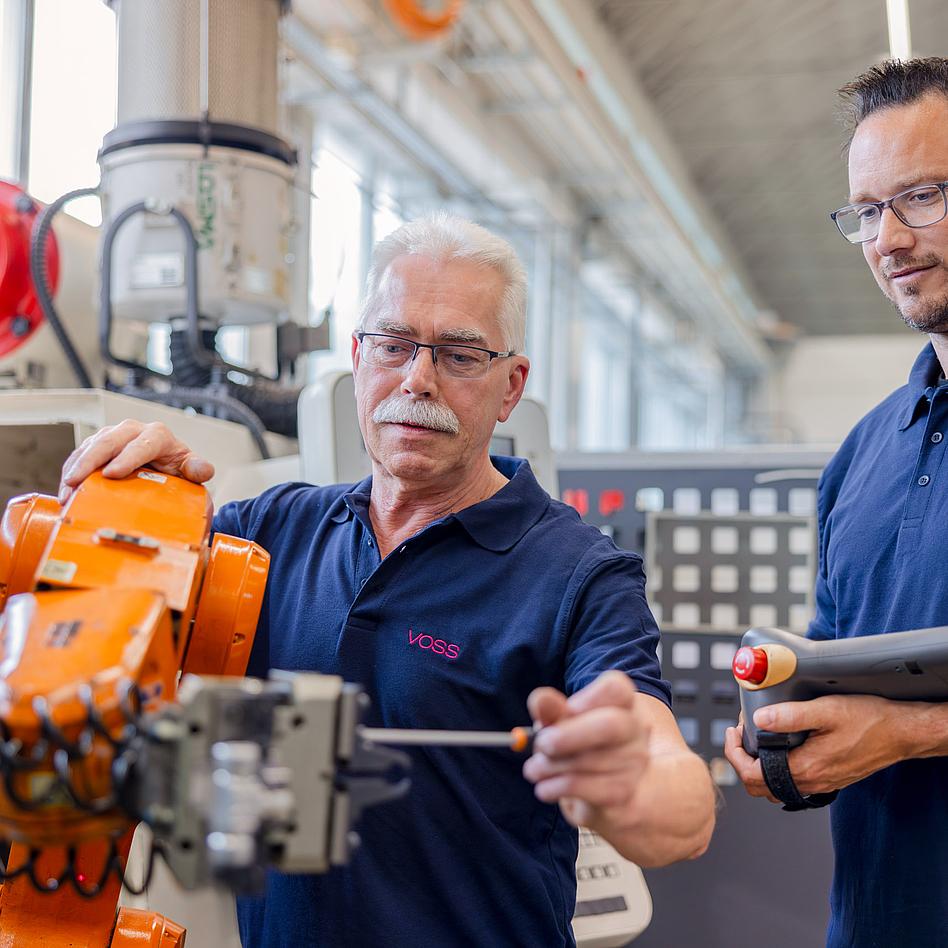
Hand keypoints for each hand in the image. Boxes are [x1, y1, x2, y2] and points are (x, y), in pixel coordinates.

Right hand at [58, 419, 213, 504]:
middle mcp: (132, 430)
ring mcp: (112, 436)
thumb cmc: (175, 466)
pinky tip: (65, 490)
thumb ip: (197, 468)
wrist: (162, 465)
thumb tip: (203, 470)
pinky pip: (79, 454)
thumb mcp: (189, 467)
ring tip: (67, 490)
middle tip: (76, 481)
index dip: (127, 458)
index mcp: (157, 435)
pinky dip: (70, 471)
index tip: (112, 474)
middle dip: (91, 460)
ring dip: (75, 467)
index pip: (142, 443)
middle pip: (109, 441)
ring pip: (90, 446)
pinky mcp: (96, 445)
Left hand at [523, 670, 650, 831]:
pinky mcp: (622, 794)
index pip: (616, 689)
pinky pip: (581, 787)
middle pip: (610, 724)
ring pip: (586, 761)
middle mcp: (634, 731)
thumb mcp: (565, 724)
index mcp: (621, 704)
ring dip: (548, 766)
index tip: (571, 708)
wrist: (611, 795)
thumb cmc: (584, 747)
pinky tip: (544, 787)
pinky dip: (552, 787)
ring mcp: (633, 764)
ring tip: (534, 768)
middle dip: (568, 735)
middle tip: (541, 744)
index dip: (591, 697)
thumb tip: (540, 699)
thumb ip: (552, 710)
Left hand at [724, 695, 911, 798]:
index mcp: (805, 769)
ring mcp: (819, 783)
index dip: (733, 754)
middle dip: (741, 761)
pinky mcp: (827, 778)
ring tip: (754, 739)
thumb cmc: (868, 720)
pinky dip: (776, 769)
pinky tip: (777, 746)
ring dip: (758, 766)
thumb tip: (758, 719)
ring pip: (774, 787)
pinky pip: (791, 783)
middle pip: (759, 787)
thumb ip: (790, 715)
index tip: (733, 731)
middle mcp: (811, 782)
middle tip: (740, 734)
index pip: (752, 776)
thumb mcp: (827, 710)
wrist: (900, 732)